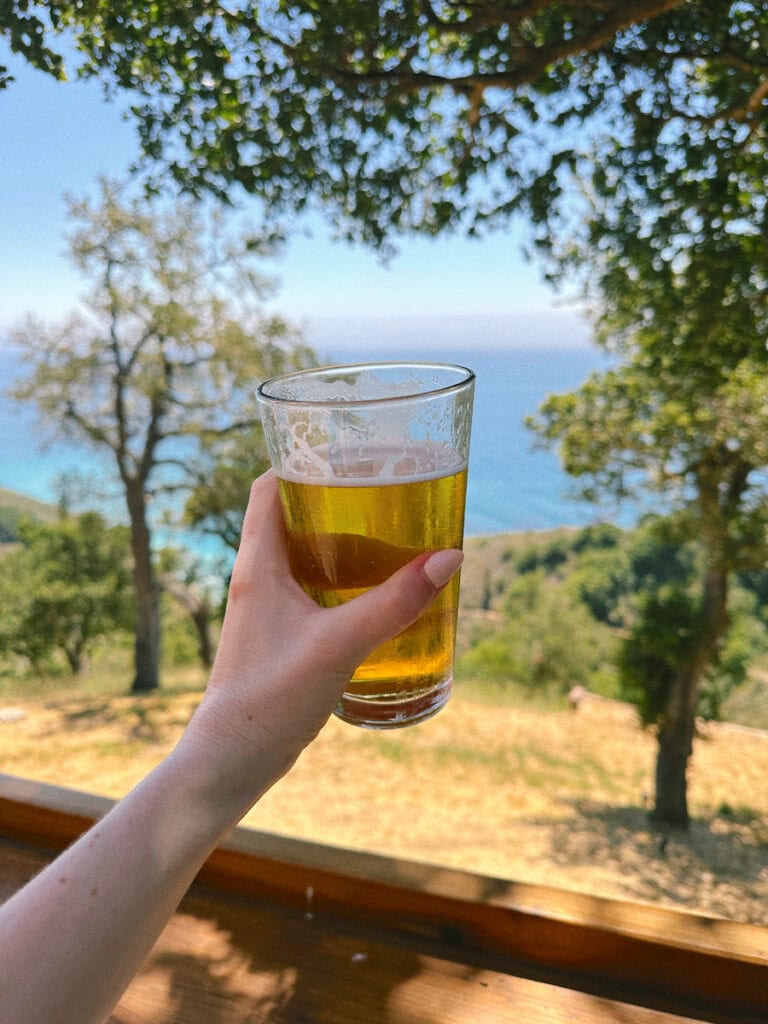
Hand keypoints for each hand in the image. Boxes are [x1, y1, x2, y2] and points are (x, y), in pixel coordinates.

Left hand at [180, 471, 462, 809]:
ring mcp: (266, 607)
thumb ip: (395, 602)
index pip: (268, 486)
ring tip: (389, 537)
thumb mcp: (341, 644)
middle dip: (335, 498)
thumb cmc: (271, 698)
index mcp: (257, 563)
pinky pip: (310, 588)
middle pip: (291, 514)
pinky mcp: (279, 635)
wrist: (233, 759)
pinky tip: (375, 594)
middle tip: (384, 493)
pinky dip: (340, 579)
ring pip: (303, 553)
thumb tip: (448, 558)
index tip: (347, 453)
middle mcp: (257, 577)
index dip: (301, 461)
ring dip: (340, 540)